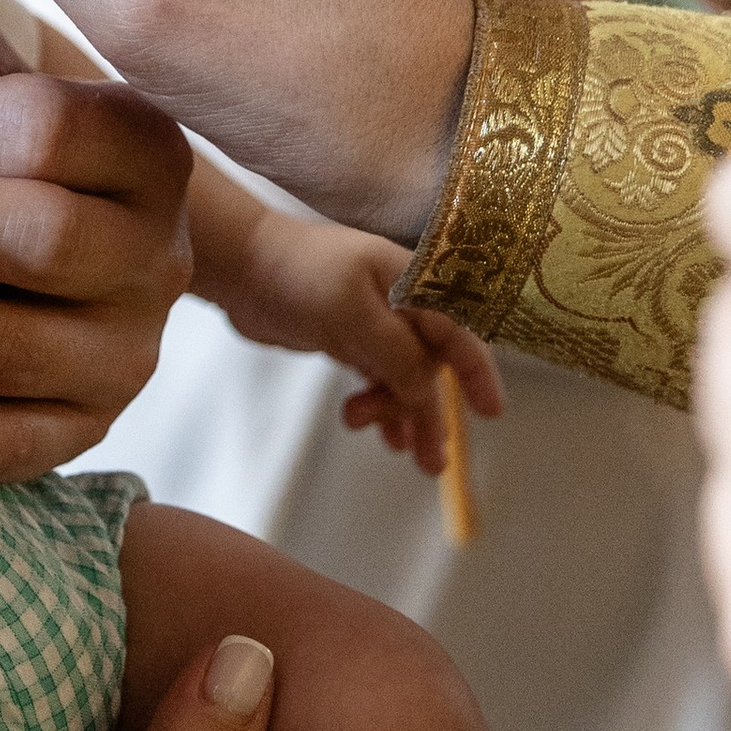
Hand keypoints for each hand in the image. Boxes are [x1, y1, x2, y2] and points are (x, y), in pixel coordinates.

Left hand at [208, 199, 501, 478]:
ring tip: (397, 451)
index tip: (492, 413)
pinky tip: (386, 440)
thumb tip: (429, 394)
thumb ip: (396, 354)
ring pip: (403, 379)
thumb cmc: (298, 274)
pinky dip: (382, 408)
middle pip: (431, 366)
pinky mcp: (346, 340)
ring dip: (403, 415)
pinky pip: (378, 381)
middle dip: (432, 412)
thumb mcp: (352, 313)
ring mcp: (373, 324)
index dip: (478, 372)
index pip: (459, 331)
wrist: (239, 266)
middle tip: (431, 463)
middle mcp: (400, 303)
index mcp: (412, 283)